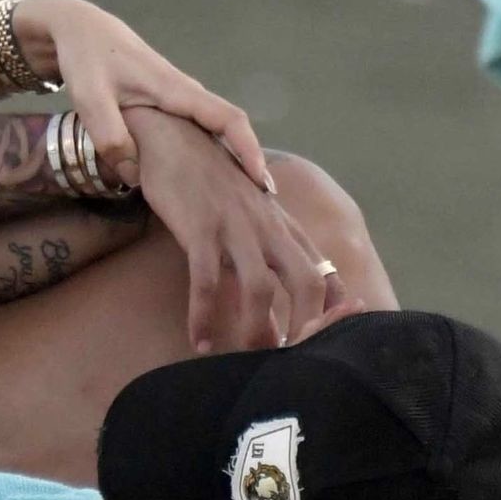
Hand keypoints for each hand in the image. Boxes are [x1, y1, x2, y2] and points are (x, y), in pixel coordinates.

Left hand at [21, 0, 268, 194]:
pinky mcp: (165, 100)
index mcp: (176, 91)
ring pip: (212, 128)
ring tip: (235, 195)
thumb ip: (111, 136)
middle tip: (258, 202)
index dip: (248, 150)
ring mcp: (177, 95)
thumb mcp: (91, 99)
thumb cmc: (87, 59)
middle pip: (229, 127)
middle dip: (246, 161)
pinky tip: (199, 174)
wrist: (81, 29)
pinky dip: (205, 149)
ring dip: (227, 157)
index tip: (261, 181)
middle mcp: (185, 93)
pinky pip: (195, 127)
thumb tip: (134, 178)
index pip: (228, 119)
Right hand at [121, 107, 362, 352]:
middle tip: (286, 361)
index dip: (329, 311)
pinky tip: (199, 339)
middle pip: (303, 281)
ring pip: (259, 287)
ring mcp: (235, 225)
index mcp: (282, 223)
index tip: (322, 344)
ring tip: (243, 357)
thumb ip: (266, 246)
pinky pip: (207, 280)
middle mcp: (268, 225)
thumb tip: (277, 292)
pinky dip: (204, 314)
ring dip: (254, 328)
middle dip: (301, 327)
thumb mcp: (248, 211)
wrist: (171, 138)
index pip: (321, 271)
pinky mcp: (200, 228)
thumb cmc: (207, 180)